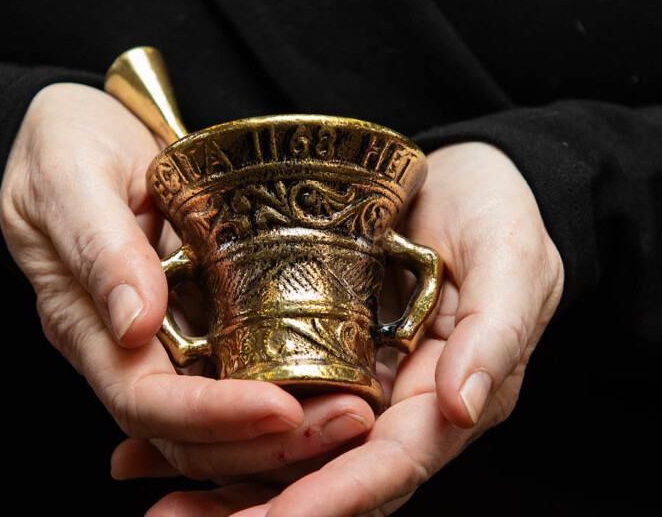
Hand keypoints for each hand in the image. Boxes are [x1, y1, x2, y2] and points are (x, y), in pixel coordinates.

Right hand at [0, 82, 371, 475]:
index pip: (146, 403)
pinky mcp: (205, 322)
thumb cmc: (64, 143)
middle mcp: (129, 350)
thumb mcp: (68, 175)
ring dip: (290, 431)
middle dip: (268, 443)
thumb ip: (98, 246)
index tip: (280, 408)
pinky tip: (344, 382)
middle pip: (192, 435)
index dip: (211, 417)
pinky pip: (246, 376)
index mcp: (86, 324)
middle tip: (349, 420)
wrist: (84, 128)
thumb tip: (134, 325)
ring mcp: (170, 341)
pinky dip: (294, 389)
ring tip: (358, 411)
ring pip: (224, 422)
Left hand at [139, 142, 564, 515]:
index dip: (333, 498)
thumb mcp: (511, 259)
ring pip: (288, 455)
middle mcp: (394, 409)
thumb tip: (461, 409)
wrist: (461, 178)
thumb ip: (496, 333)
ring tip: (160, 505)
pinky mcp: (316, 358)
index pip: (389, 466)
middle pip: (328, 478)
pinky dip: (215, 432)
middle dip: (262, 510)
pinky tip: (150, 449)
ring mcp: (351, 386)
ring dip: (226, 485)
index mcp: (446, 399)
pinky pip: (266, 407)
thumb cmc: (499, 212)